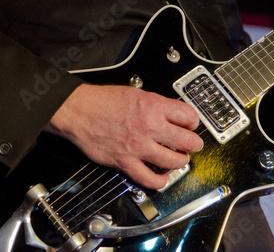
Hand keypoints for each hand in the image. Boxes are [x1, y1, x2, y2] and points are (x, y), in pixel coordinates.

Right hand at [44, 84, 202, 188]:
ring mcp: (139, 147)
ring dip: (181, 161)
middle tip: (193, 144)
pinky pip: (149, 178)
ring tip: (179, 159)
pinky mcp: (126, 162)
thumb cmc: (103, 101)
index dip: (193, 122)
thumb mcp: (137, 93)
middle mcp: (150, 127)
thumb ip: (158, 105)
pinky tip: (162, 176)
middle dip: (194, 144)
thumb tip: (174, 115)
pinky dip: (160, 180)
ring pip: (174, 161)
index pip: (189, 117)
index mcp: (154, 106)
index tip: (191, 125)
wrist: (79, 111)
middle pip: (187, 140)